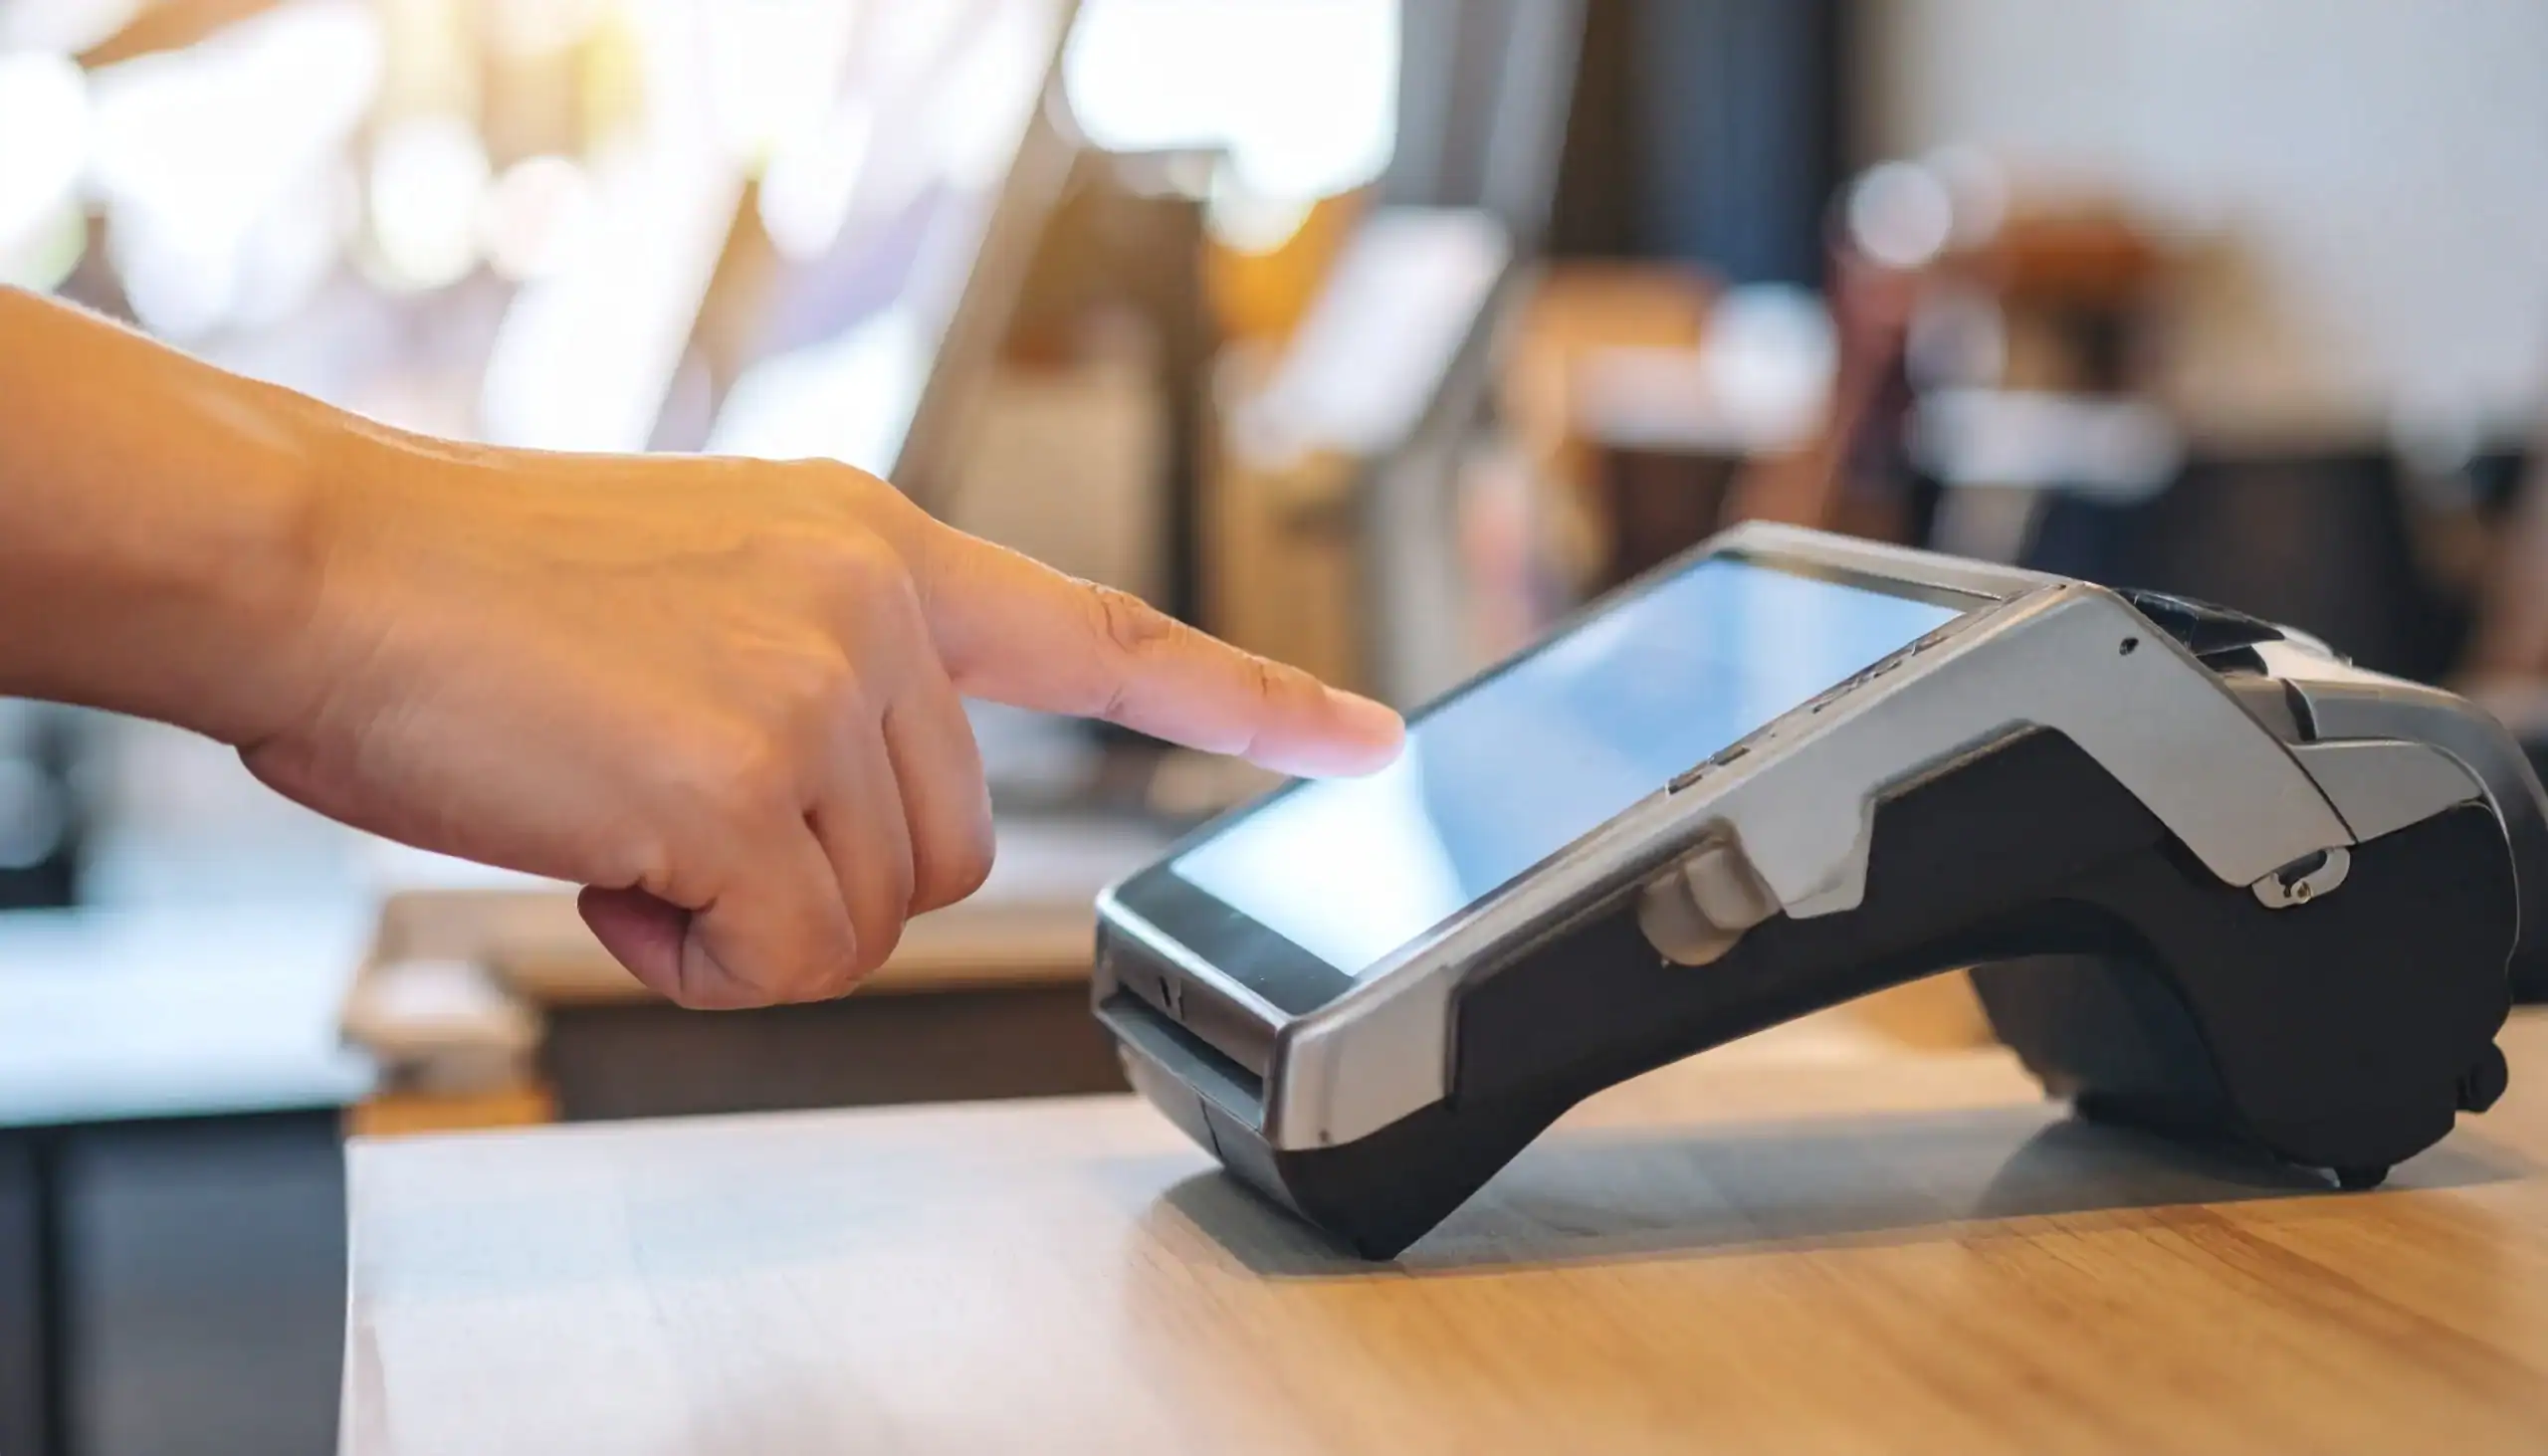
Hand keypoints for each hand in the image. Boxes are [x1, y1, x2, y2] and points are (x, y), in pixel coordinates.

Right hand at [241, 437, 1402, 1008]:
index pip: (1106, 631)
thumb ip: (825, 672)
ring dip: (748, 916)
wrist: (318, 558)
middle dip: (826, 873)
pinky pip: (789, 966)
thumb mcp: (705, 589)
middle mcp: (877, 603)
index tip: (1366, 739)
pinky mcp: (746, 785)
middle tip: (674, 815)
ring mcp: (820, 690)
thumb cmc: (477, 591)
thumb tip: (855, 817)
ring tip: (618, 816)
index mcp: (877, 543)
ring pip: (874, 918)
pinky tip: (604, 870)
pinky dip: (696, 961)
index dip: (1247, 700)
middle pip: (954, 849)